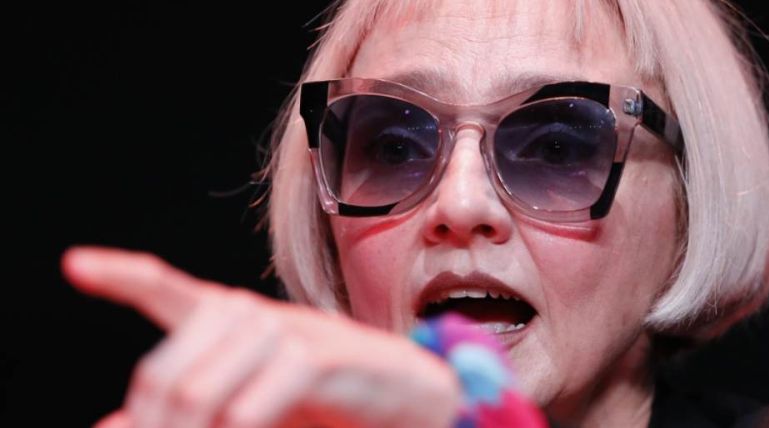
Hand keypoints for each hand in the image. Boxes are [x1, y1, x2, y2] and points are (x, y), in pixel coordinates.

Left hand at [62, 246, 460, 427]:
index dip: (125, 276)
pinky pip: (267, 392)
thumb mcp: (252, 415)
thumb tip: (112, 426)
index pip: (175, 292)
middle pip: (170, 368)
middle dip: (155, 425)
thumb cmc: (334, 411)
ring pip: (207, 388)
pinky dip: (245, 423)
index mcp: (239, 328)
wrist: (421, 403)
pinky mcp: (334, 358)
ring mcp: (299, 334)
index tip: (77, 264)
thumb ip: (190, 416)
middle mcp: (261, 320)